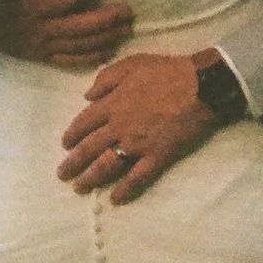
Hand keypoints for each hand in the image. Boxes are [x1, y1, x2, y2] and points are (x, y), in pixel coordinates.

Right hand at [0, 0, 133, 68]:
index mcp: (28, 10)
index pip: (58, 2)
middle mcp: (40, 31)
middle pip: (78, 27)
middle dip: (105, 19)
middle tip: (127, 10)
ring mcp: (44, 47)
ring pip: (80, 45)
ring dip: (106, 38)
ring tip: (127, 28)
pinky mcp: (45, 56)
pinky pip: (72, 60)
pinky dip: (92, 56)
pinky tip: (110, 50)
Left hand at [59, 50, 220, 203]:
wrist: (200, 86)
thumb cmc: (167, 71)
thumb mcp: (132, 63)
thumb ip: (106, 78)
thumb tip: (86, 96)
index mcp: (112, 103)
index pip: (84, 123)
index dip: (71, 135)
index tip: (65, 145)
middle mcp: (119, 126)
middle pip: (89, 148)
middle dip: (73, 163)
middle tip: (62, 175)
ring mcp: (138, 143)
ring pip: (107, 165)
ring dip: (90, 178)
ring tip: (79, 188)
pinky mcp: (157, 155)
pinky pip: (138, 177)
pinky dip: (125, 189)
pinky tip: (115, 199)